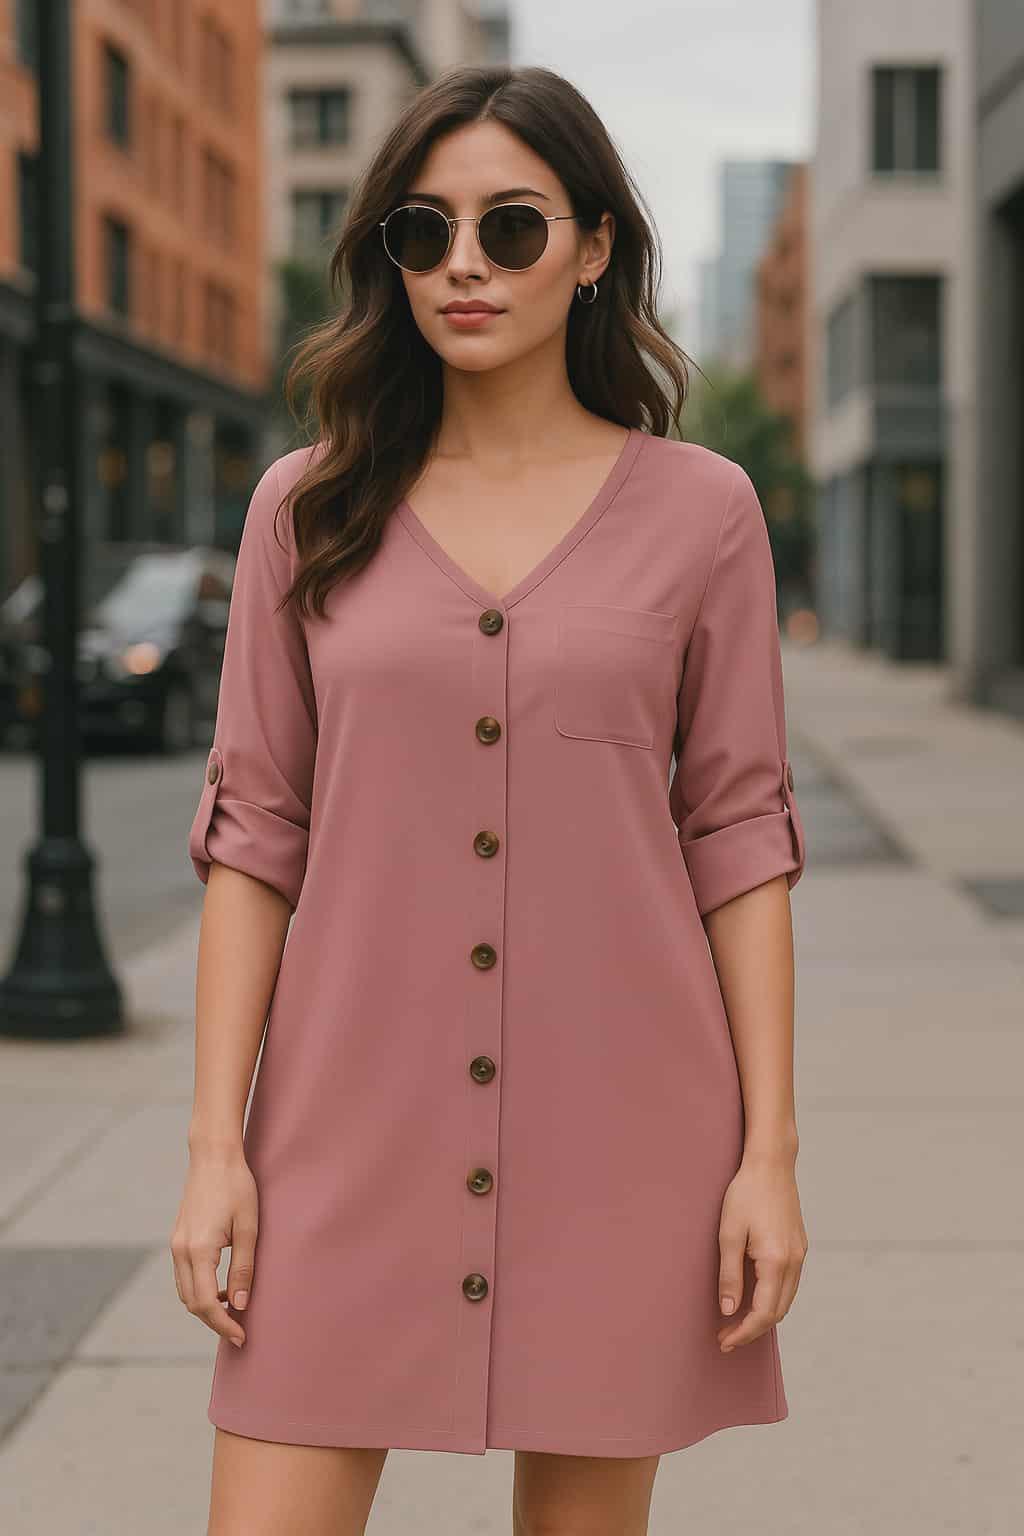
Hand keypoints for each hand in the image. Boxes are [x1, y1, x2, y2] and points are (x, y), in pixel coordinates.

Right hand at [169, 1150, 258, 1347]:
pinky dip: (200, 1290)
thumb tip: (240, 1304)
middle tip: (239, 1330)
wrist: (213, 1156)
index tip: (242, 1336)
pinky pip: (184, 1277)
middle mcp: (181, 1251)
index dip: (223, 1325)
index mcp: (199, 1249)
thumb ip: (244, 1267)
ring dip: (206, 1307)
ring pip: (185, 1292)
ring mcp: (175, 1245)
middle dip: (214, 1321)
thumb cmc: (237, 1186)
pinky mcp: (177, 1239)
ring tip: (233, 1310)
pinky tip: (222, 1287)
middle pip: (192, 1303)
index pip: (206, 1303)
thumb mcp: (249, 1227)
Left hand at [716, 1151, 807, 1351]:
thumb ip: (729, 1276)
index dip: (744, 1333)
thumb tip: (728, 1310)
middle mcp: (794, 1262)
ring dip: (764, 1316)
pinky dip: (774, 1299)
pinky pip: (790, 1284)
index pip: (763, 1314)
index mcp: (776, 1261)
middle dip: (752, 1330)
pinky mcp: (800, 1246)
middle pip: (778, 1312)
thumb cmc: (746, 1194)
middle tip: (727, 1338)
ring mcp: (800, 1254)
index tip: (724, 1342)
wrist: (771, 1164)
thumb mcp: (729, 1234)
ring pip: (786, 1300)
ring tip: (738, 1323)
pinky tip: (756, 1298)